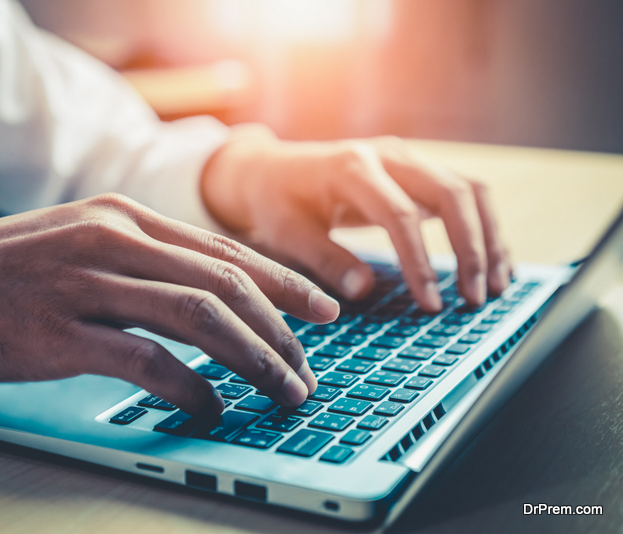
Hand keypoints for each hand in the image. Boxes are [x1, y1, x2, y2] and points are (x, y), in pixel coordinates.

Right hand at [0, 194, 338, 413]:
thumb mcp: (73, 242)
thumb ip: (133, 261)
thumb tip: (198, 296)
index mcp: (121, 216)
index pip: (223, 249)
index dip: (282, 282)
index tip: (320, 311)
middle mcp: (112, 239)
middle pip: (225, 282)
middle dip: (280, 329)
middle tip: (308, 366)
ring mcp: (87, 283)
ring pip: (201, 317)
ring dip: (254, 358)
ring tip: (282, 390)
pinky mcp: (61, 333)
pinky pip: (149, 362)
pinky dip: (191, 388)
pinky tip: (209, 408)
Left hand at [202, 126, 511, 310]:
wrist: (272, 171)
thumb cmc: (277, 203)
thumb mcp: (286, 233)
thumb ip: (324, 259)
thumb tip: (364, 290)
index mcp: (351, 167)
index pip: (399, 214)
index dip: (420, 262)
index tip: (430, 304)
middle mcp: (388, 155)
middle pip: (450, 193)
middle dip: (470, 249)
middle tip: (474, 299)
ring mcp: (408, 159)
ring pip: (469, 189)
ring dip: (489, 237)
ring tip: (496, 287)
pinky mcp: (418, 171)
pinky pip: (465, 193)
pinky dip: (485, 227)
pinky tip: (494, 263)